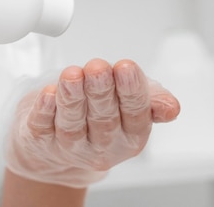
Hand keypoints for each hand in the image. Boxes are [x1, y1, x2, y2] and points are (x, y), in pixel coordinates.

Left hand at [5, 58, 179, 187]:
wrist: (53, 141)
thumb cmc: (96, 112)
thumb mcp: (127, 103)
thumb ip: (151, 100)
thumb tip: (171, 106)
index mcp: (129, 135)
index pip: (135, 115)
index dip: (131, 91)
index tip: (126, 67)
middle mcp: (102, 145)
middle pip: (103, 119)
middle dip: (101, 91)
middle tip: (98, 67)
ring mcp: (71, 146)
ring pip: (72, 124)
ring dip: (73, 98)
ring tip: (72, 75)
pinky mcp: (42, 140)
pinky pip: (44, 127)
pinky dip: (45, 110)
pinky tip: (48, 93)